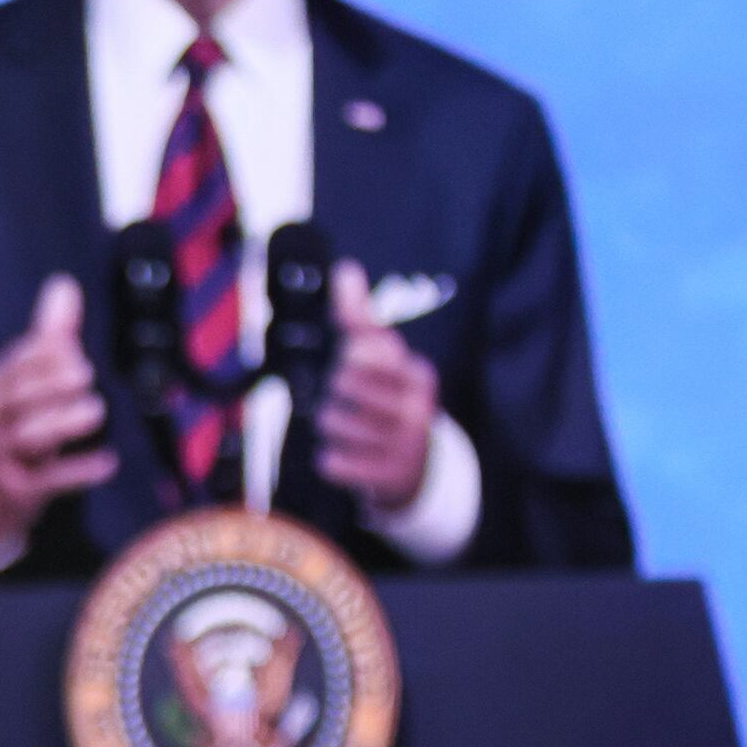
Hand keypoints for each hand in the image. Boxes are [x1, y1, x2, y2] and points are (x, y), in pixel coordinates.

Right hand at [0, 275, 117, 552]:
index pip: (15, 365)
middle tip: (88, 373)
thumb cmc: (16, 425)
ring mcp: (2, 455)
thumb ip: (49, 336)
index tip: (74, 349)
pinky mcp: (17, 489)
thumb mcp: (27, 382)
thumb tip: (64, 283)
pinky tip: (109, 462)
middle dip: (50, 384)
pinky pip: (46, 480)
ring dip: (63, 423)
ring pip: (28, 436)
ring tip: (98, 411)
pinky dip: (77, 471)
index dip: (42, 356)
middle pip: (17, 398)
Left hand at [317, 259, 437, 513]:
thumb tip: (346, 269)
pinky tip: (343, 456)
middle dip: (333, 391)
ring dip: (328, 426)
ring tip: (346, 429)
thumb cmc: (389, 402)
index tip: (352, 360)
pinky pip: (333, 462)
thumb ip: (361, 317)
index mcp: (418, 372)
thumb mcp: (384, 360)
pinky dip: (330, 460)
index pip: (366, 346)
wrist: (416, 470)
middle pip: (342, 383)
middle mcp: (417, 406)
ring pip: (332, 422)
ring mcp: (404, 444)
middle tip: (346, 400)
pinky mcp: (386, 477)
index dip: (349, 353)